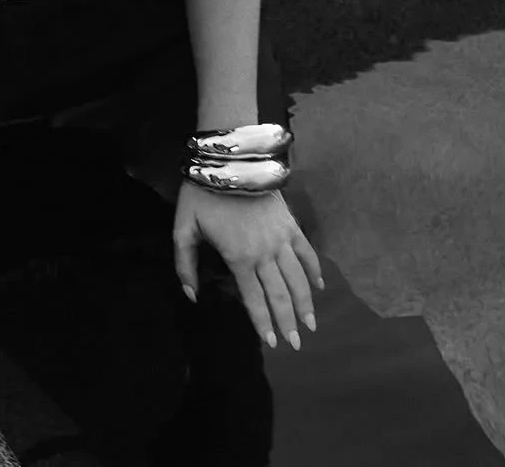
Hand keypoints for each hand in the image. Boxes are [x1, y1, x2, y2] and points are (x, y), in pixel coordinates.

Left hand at [173, 181, 323, 349]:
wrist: (229, 160)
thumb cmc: (202, 194)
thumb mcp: (183, 228)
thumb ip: (185, 264)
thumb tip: (191, 296)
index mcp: (238, 258)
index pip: (254, 300)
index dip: (264, 324)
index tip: (273, 344)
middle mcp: (264, 254)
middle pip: (280, 295)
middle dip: (289, 323)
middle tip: (297, 345)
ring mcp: (281, 239)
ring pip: (298, 279)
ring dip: (306, 304)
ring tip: (312, 325)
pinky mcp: (290, 224)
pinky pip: (307, 252)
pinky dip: (315, 271)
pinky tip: (321, 287)